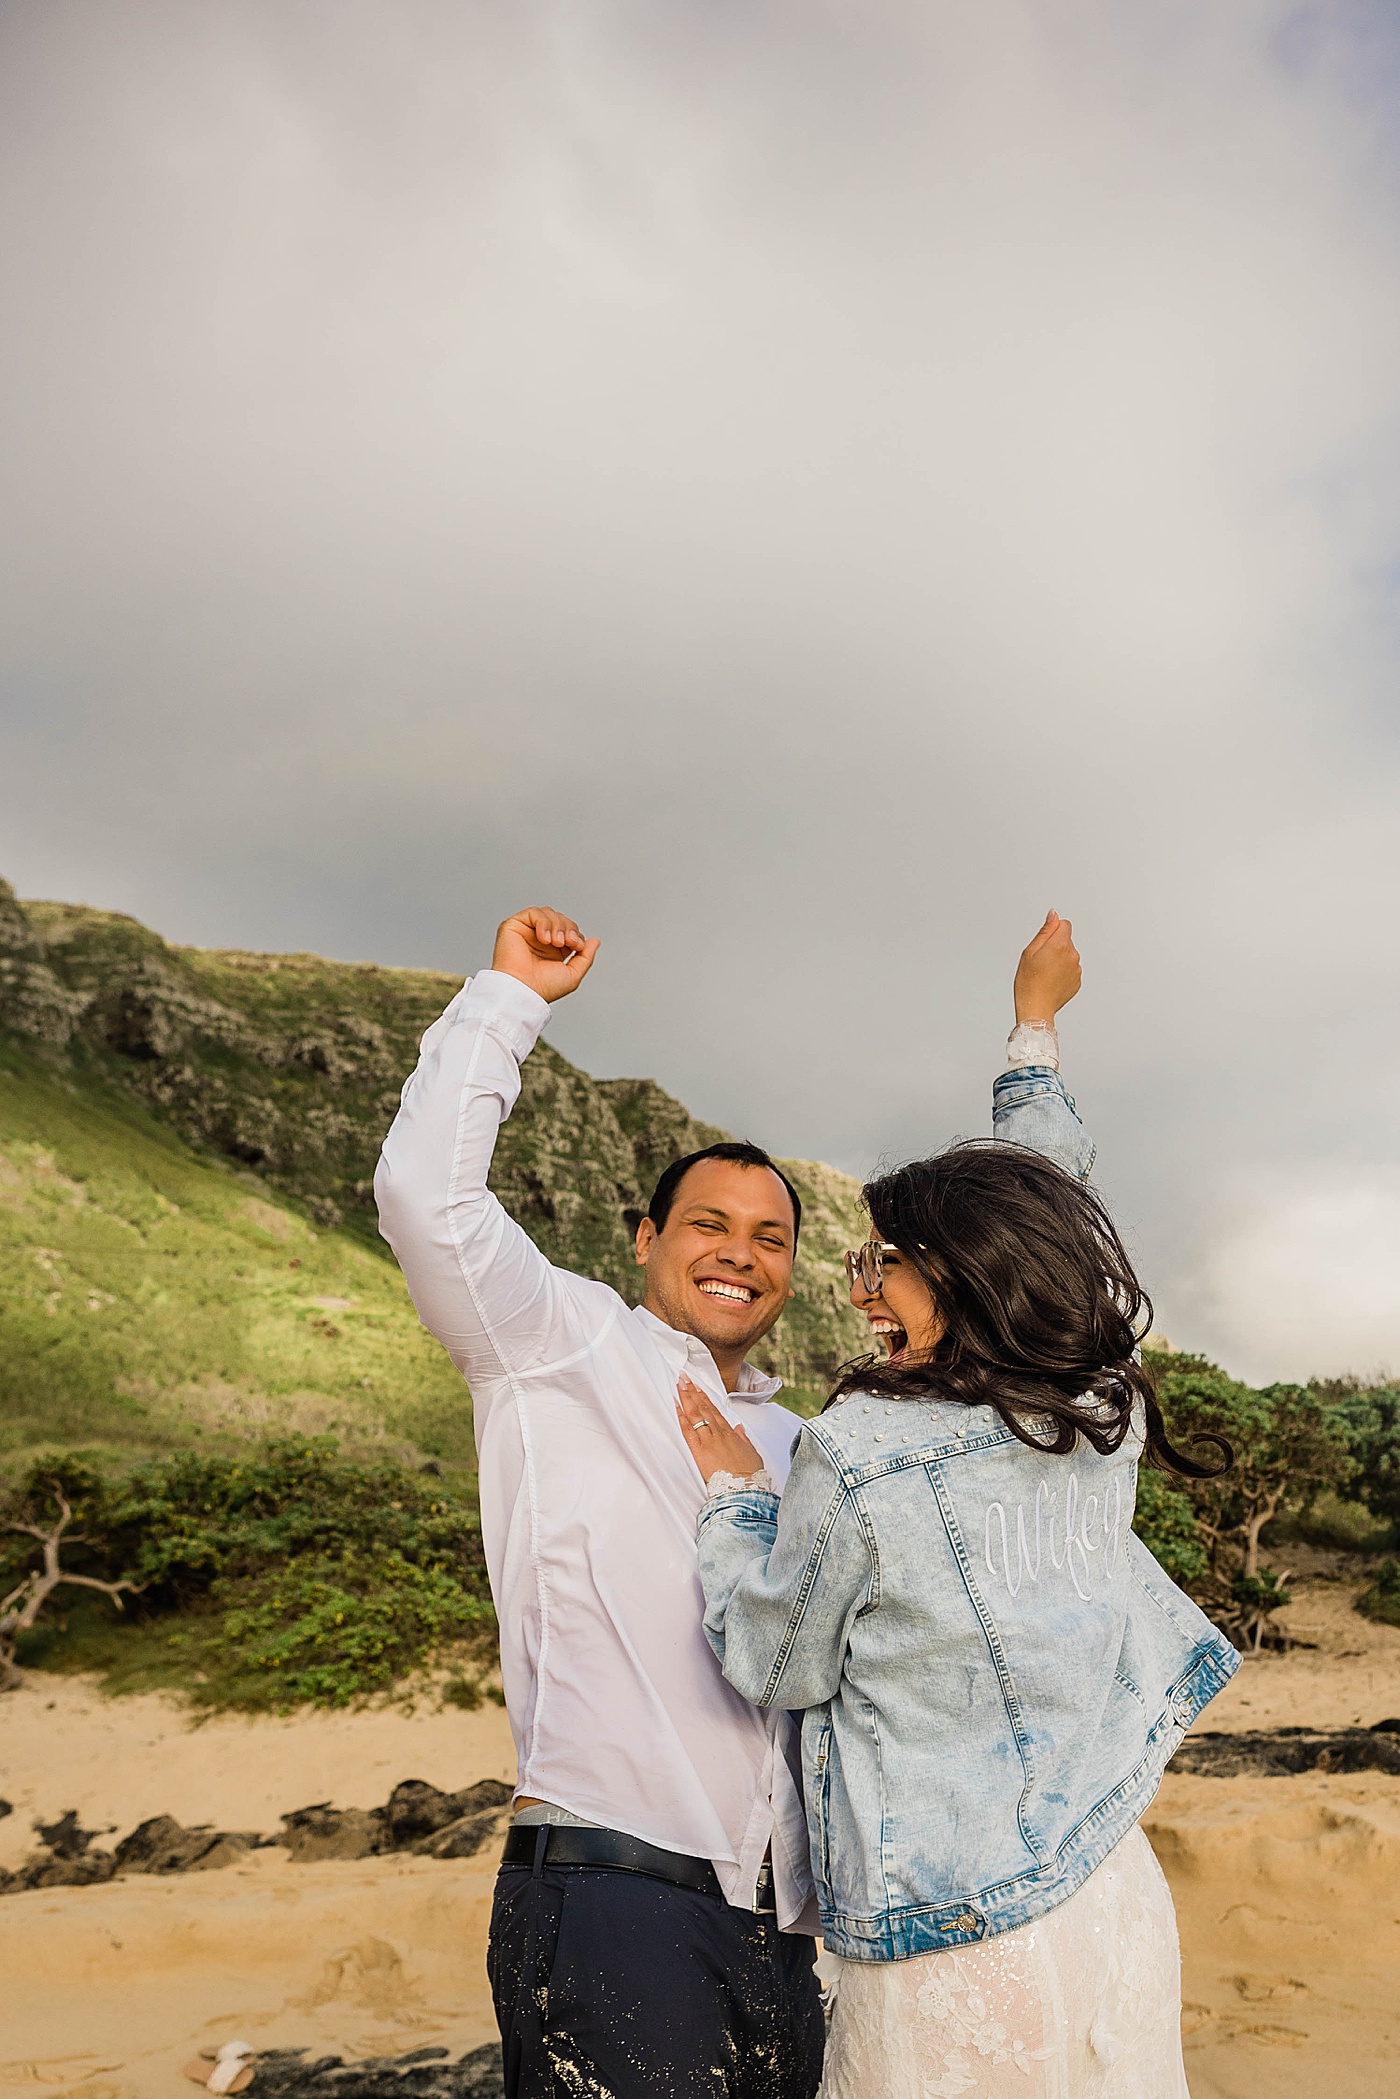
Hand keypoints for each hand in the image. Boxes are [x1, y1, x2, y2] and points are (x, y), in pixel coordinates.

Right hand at [491, 906, 599, 1004]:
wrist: (523, 990)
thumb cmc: (542, 988)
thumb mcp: (573, 974)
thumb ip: (585, 957)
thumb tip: (595, 941)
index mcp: (552, 951)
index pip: (569, 930)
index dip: (576, 934)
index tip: (577, 946)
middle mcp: (539, 940)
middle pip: (561, 919)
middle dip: (569, 928)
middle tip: (567, 942)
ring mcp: (527, 932)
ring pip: (549, 914)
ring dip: (557, 925)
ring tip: (554, 942)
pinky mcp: (514, 926)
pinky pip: (534, 912)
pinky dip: (543, 922)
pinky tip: (544, 938)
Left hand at [676, 1375, 765, 1485]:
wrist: (745, 1489)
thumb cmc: (749, 1475)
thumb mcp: (751, 1453)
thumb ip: (744, 1439)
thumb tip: (739, 1428)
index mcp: (730, 1433)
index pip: (714, 1410)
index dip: (704, 1397)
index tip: (697, 1386)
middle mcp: (719, 1433)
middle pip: (703, 1407)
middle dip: (693, 1391)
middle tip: (684, 1377)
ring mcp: (709, 1440)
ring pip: (696, 1414)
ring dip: (686, 1397)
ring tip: (680, 1384)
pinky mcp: (700, 1450)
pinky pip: (688, 1429)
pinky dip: (681, 1416)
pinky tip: (676, 1405)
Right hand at [1013, 910, 1080, 1025]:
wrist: (1036, 1007)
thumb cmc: (1029, 982)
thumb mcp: (1030, 952)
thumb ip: (1045, 931)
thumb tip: (1054, 915)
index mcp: (1060, 945)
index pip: (1065, 924)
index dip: (1053, 931)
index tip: (1043, 944)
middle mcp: (1073, 955)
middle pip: (1066, 941)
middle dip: (1055, 946)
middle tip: (1040, 961)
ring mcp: (1077, 969)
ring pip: (1068, 956)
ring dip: (1059, 960)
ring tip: (1044, 973)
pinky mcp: (1077, 981)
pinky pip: (1070, 969)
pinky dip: (1062, 972)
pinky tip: (1050, 980)